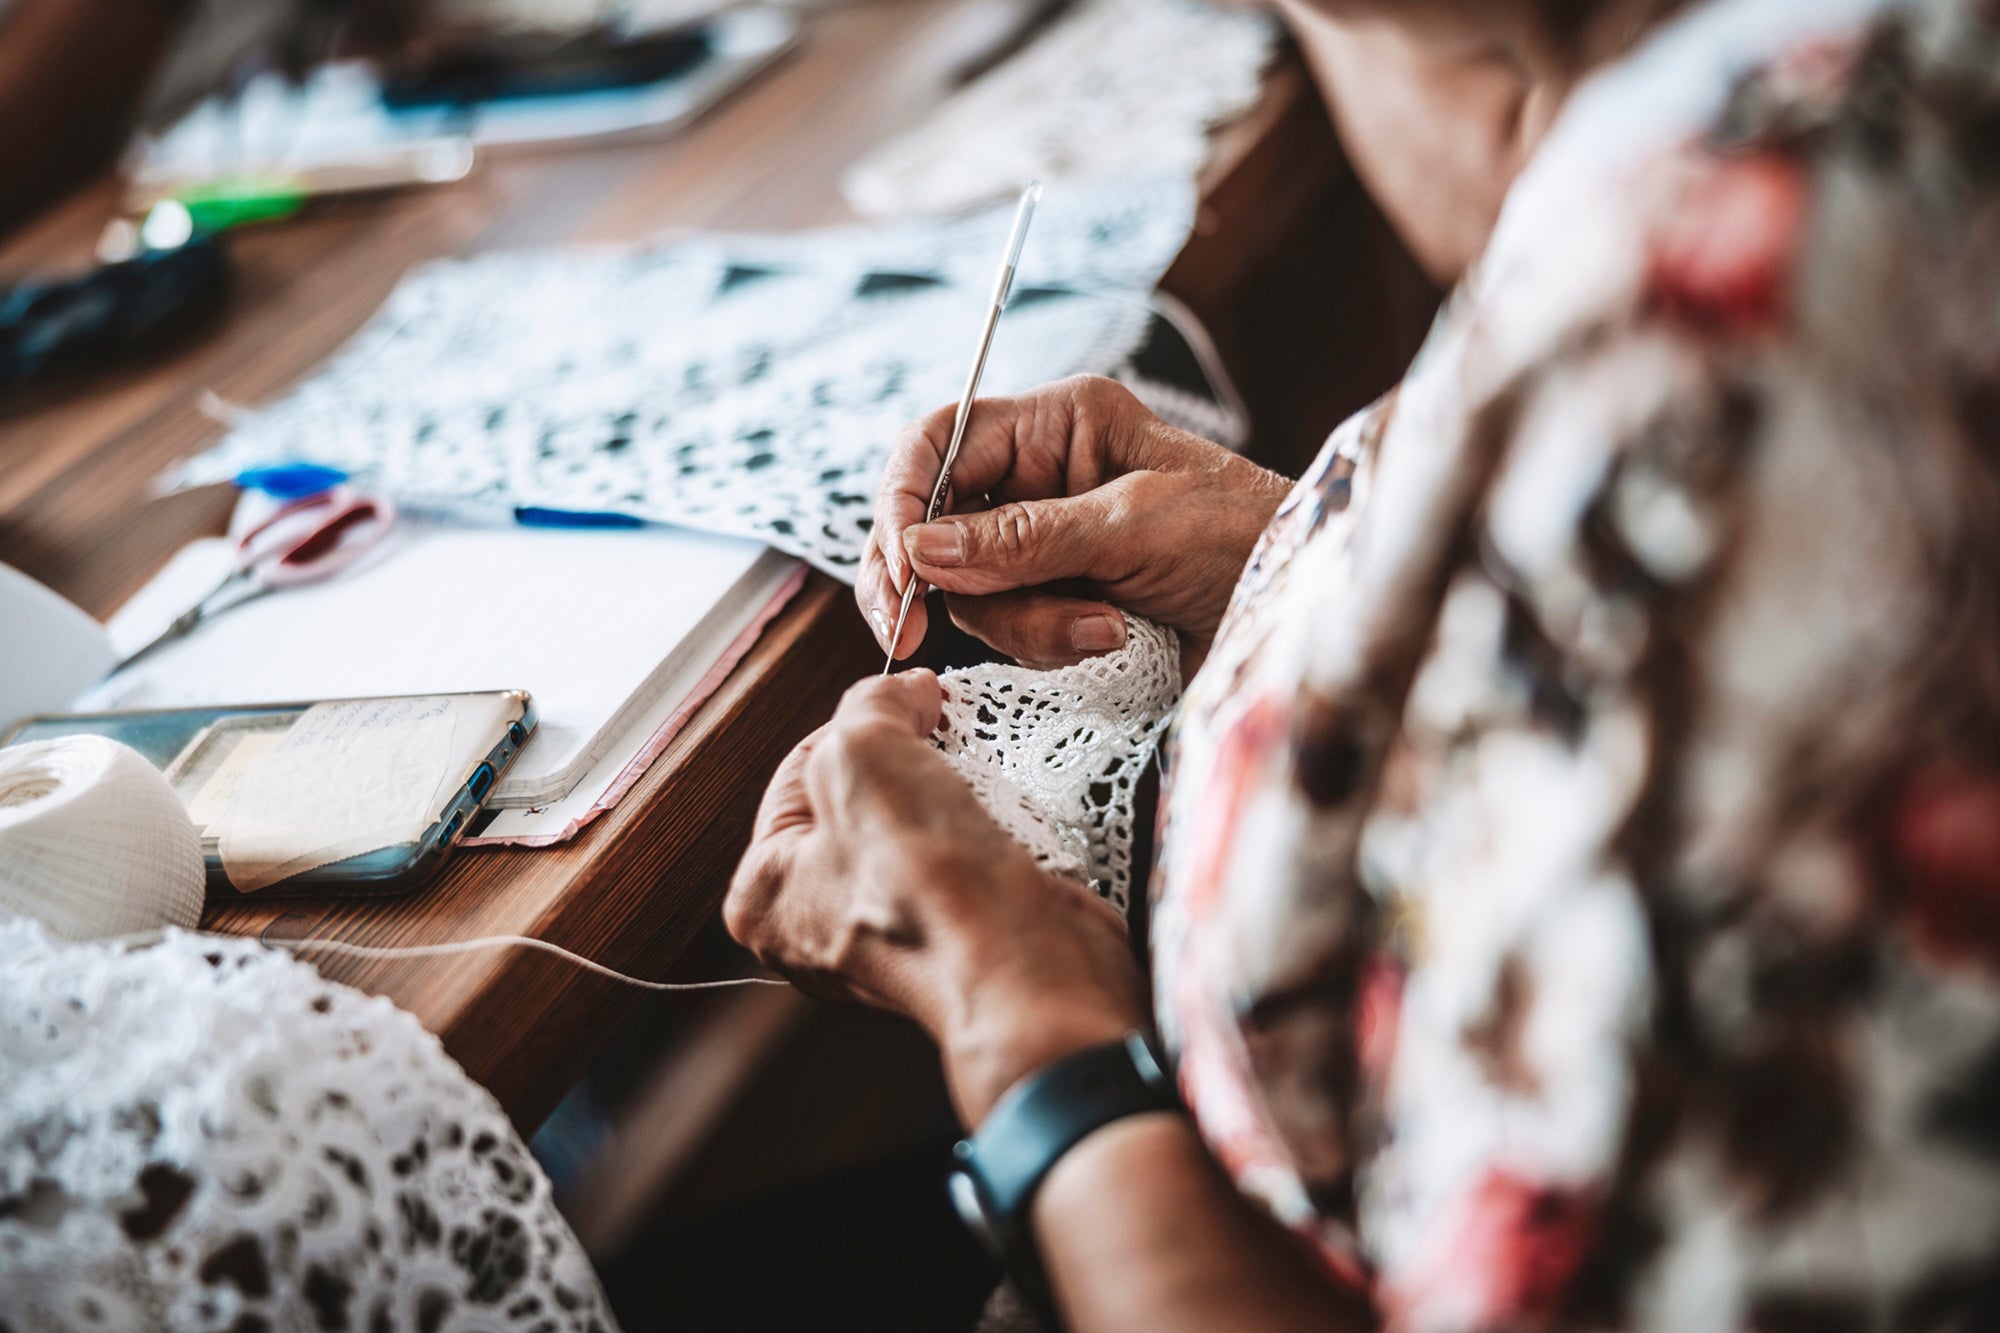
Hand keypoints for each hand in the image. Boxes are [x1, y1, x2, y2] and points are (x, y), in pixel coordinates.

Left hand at [726, 671, 1146, 1123]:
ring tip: (979, 792)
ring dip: (957, 793)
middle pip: (862, 797)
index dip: (862, 724)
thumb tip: (906, 691)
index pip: (800, 768)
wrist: (1028, 969)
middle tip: (945, 746)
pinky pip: (966, 860)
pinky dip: (989, 831)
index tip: (912, 703)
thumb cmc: (929, 884)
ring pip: (920, 825)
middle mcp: (816, 929)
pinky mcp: (959, 941)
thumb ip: (871, 702)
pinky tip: (1006, 827)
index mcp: (763, 896)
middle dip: (911, 760)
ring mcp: (889, 941)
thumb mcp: (866, 749)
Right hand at [859, 376, 1288, 670]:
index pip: (941, 442)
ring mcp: (1049, 547)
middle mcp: (1042, 480)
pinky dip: (1053, 645)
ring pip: (973, 593)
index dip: (903, 501)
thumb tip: (920, 551)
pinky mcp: (1064, 604)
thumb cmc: (1242, 536)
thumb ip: (1025, 539)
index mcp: (1059, 424)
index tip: (899, 568)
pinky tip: (1115, 639)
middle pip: (937, 526)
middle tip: (912, 635)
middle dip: (940, 584)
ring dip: (1027, 623)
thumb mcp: (1133, 526)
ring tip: (1104, 628)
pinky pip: (1014, 632)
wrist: (1302, 610)